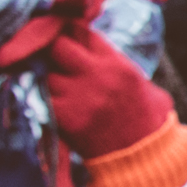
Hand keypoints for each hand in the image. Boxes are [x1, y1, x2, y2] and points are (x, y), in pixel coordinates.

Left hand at [1, 0, 172, 160]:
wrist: (144, 155)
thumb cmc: (143, 117)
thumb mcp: (137, 80)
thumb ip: (110, 59)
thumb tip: (84, 39)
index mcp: (117, 64)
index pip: (81, 31)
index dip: (67, 32)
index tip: (63, 38)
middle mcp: (99, 76)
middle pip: (57, 46)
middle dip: (51, 51)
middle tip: (51, 61)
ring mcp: (81, 96)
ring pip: (46, 73)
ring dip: (46, 79)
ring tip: (56, 87)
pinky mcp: (67, 117)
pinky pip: (42, 98)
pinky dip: (44, 99)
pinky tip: (53, 103)